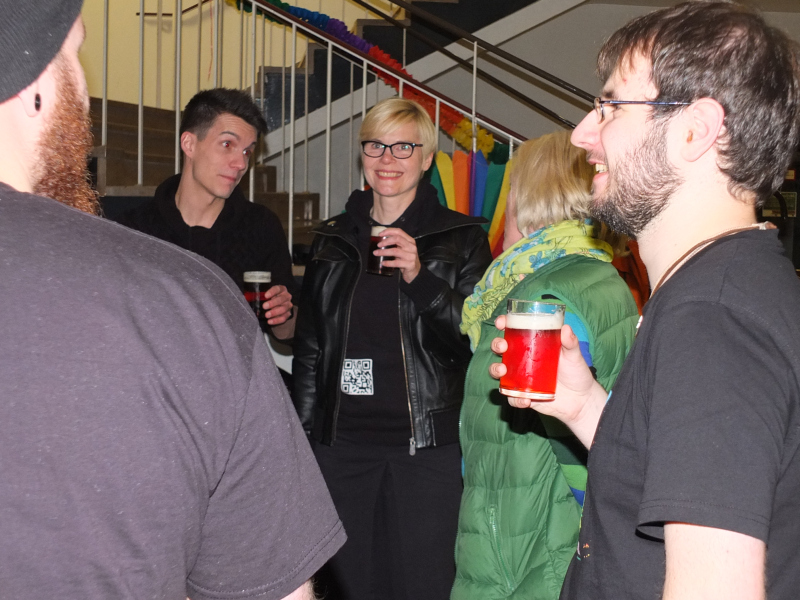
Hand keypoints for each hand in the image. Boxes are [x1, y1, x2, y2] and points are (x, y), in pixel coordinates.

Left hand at [261, 285, 292, 325]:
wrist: (277, 306)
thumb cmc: (270, 298)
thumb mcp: (266, 294)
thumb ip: (260, 295)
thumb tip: (248, 297)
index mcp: (281, 289)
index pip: (278, 289)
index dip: (272, 292)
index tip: (265, 296)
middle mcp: (286, 297)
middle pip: (281, 299)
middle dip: (273, 303)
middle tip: (264, 306)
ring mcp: (288, 305)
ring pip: (283, 308)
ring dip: (274, 312)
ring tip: (266, 315)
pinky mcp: (288, 314)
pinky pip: (283, 317)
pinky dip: (276, 320)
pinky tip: (269, 321)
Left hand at [374, 227, 420, 282]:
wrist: (415, 272)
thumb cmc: (406, 259)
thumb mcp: (403, 249)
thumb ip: (396, 244)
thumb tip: (381, 240)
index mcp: (410, 241)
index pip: (399, 231)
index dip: (388, 231)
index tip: (379, 234)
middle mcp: (412, 247)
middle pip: (397, 239)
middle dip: (386, 241)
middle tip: (378, 245)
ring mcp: (411, 256)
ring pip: (395, 251)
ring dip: (383, 252)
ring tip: (376, 253)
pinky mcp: (410, 265)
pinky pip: (396, 263)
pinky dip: (388, 263)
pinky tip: (383, 263)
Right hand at [489, 314, 606, 446]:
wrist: (581, 400)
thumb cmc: (576, 372)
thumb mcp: (574, 355)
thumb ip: (570, 342)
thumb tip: (565, 328)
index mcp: (532, 344)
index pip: (513, 331)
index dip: (504, 324)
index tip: (501, 322)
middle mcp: (522, 359)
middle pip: (501, 349)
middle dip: (496, 345)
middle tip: (503, 346)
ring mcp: (520, 377)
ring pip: (498, 371)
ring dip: (495, 369)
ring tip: (503, 371)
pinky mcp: (523, 394)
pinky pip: (512, 397)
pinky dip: (515, 398)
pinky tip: (525, 400)